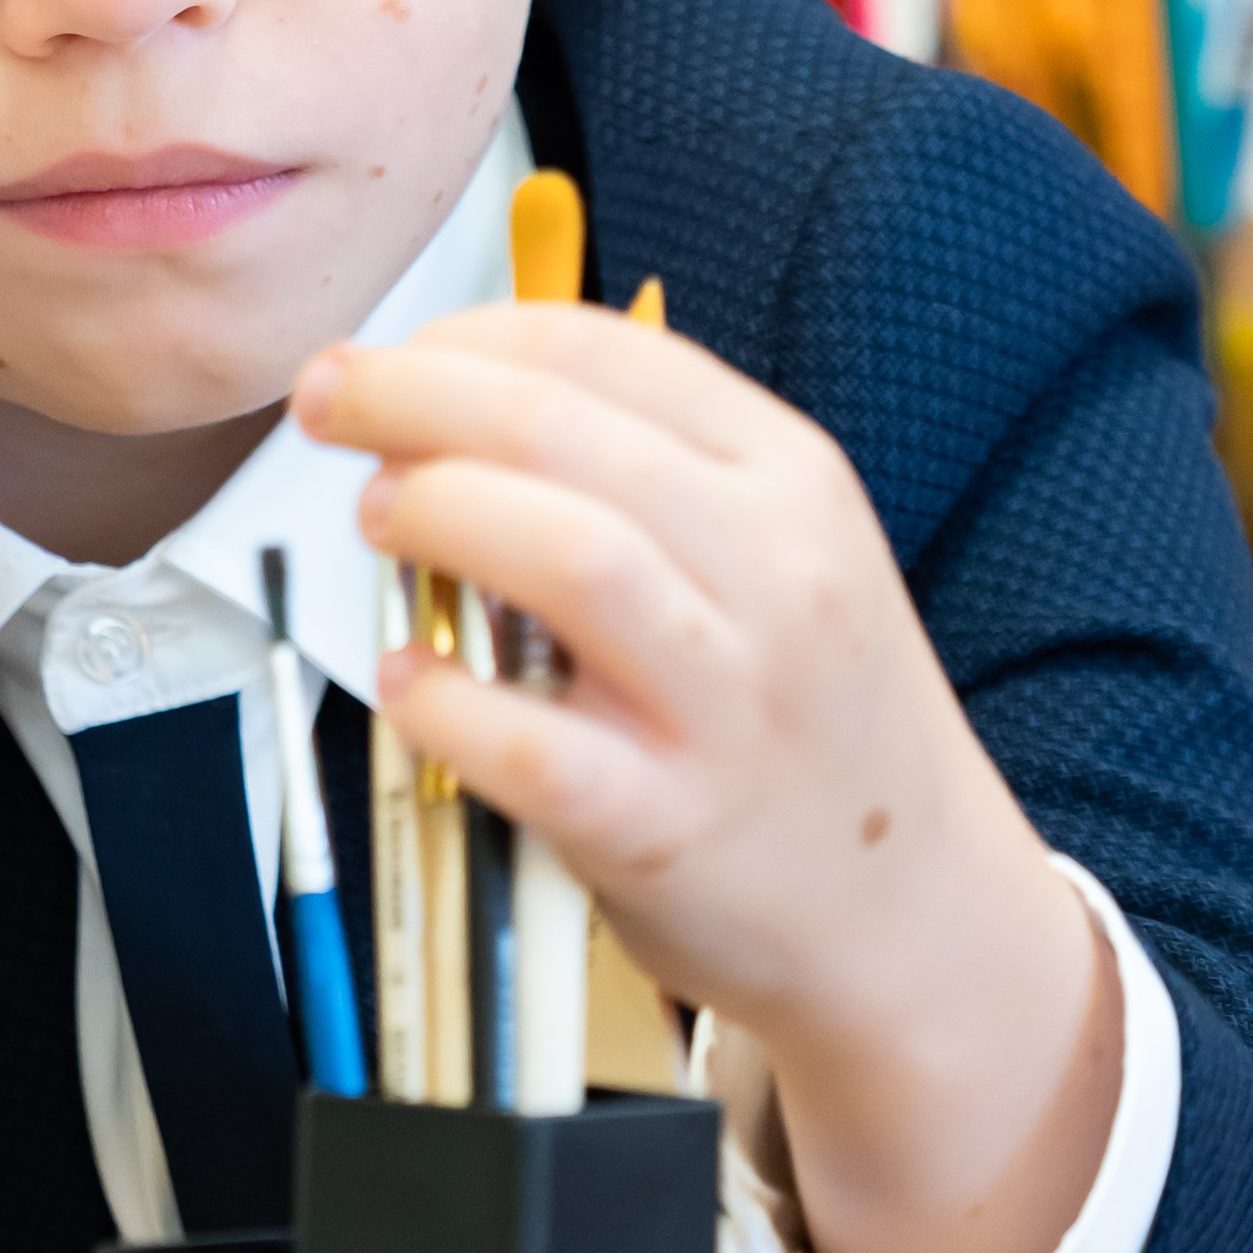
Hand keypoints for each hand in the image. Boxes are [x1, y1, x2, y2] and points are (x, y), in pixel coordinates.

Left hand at [293, 305, 1121, 1252]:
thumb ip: (650, 476)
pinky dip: (442, 699)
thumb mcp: (787, 554)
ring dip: (436, 511)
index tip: (390, 352)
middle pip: (560, 431)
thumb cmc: (814, 721)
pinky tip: (403, 675)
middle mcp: (776, 576)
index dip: (465, 335)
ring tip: (377, 517)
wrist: (919, 916)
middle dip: (411, 396)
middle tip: (332, 404)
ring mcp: (727, 705)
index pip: (605, 353)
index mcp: (793, 481)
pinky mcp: (668, 824)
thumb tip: (452, 412)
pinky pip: (530, 742)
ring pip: (565, 554)